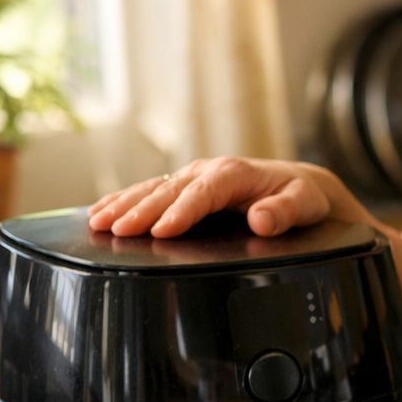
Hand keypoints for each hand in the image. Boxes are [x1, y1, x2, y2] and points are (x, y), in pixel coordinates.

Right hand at [87, 157, 368, 238]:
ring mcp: (193, 176)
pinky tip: (99, 213)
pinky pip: (149, 191)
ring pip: (152, 188)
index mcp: (235, 173)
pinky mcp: (184, 186)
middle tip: (117, 231)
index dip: (181, 211)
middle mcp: (209, 171)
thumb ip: (285, 211)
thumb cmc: (301, 196)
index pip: (203, 193)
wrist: (298, 186)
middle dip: (141, 211)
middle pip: (169, 190)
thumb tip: (261, 219)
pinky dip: (123, 201)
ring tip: (97, 222)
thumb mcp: (304, 203)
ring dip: (123, 204)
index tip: (162, 231)